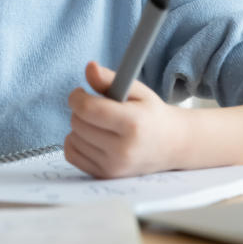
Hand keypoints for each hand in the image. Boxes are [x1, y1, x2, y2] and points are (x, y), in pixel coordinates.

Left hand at [64, 61, 189, 177]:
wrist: (171, 145)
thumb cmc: (151, 114)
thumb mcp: (137, 91)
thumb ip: (110, 79)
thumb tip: (89, 68)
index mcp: (133, 124)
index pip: (88, 109)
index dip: (77, 97)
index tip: (81, 92)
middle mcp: (123, 150)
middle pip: (78, 123)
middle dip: (80, 110)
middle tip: (94, 107)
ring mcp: (114, 166)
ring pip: (72, 138)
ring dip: (78, 127)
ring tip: (97, 123)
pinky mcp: (105, 176)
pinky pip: (71, 155)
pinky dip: (75, 143)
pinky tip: (90, 137)